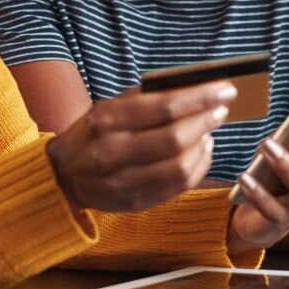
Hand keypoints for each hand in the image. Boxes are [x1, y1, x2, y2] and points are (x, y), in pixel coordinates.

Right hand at [47, 81, 235, 212]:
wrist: (63, 175)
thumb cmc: (93, 133)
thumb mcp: (109, 107)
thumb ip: (145, 97)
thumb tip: (192, 87)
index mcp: (107, 119)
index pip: (164, 107)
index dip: (200, 98)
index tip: (225, 90)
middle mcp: (112, 151)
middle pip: (174, 138)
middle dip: (205, 121)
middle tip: (221, 109)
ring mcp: (123, 181)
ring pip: (179, 167)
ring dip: (203, 146)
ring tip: (209, 131)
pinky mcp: (135, 201)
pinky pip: (178, 187)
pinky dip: (198, 167)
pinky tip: (200, 152)